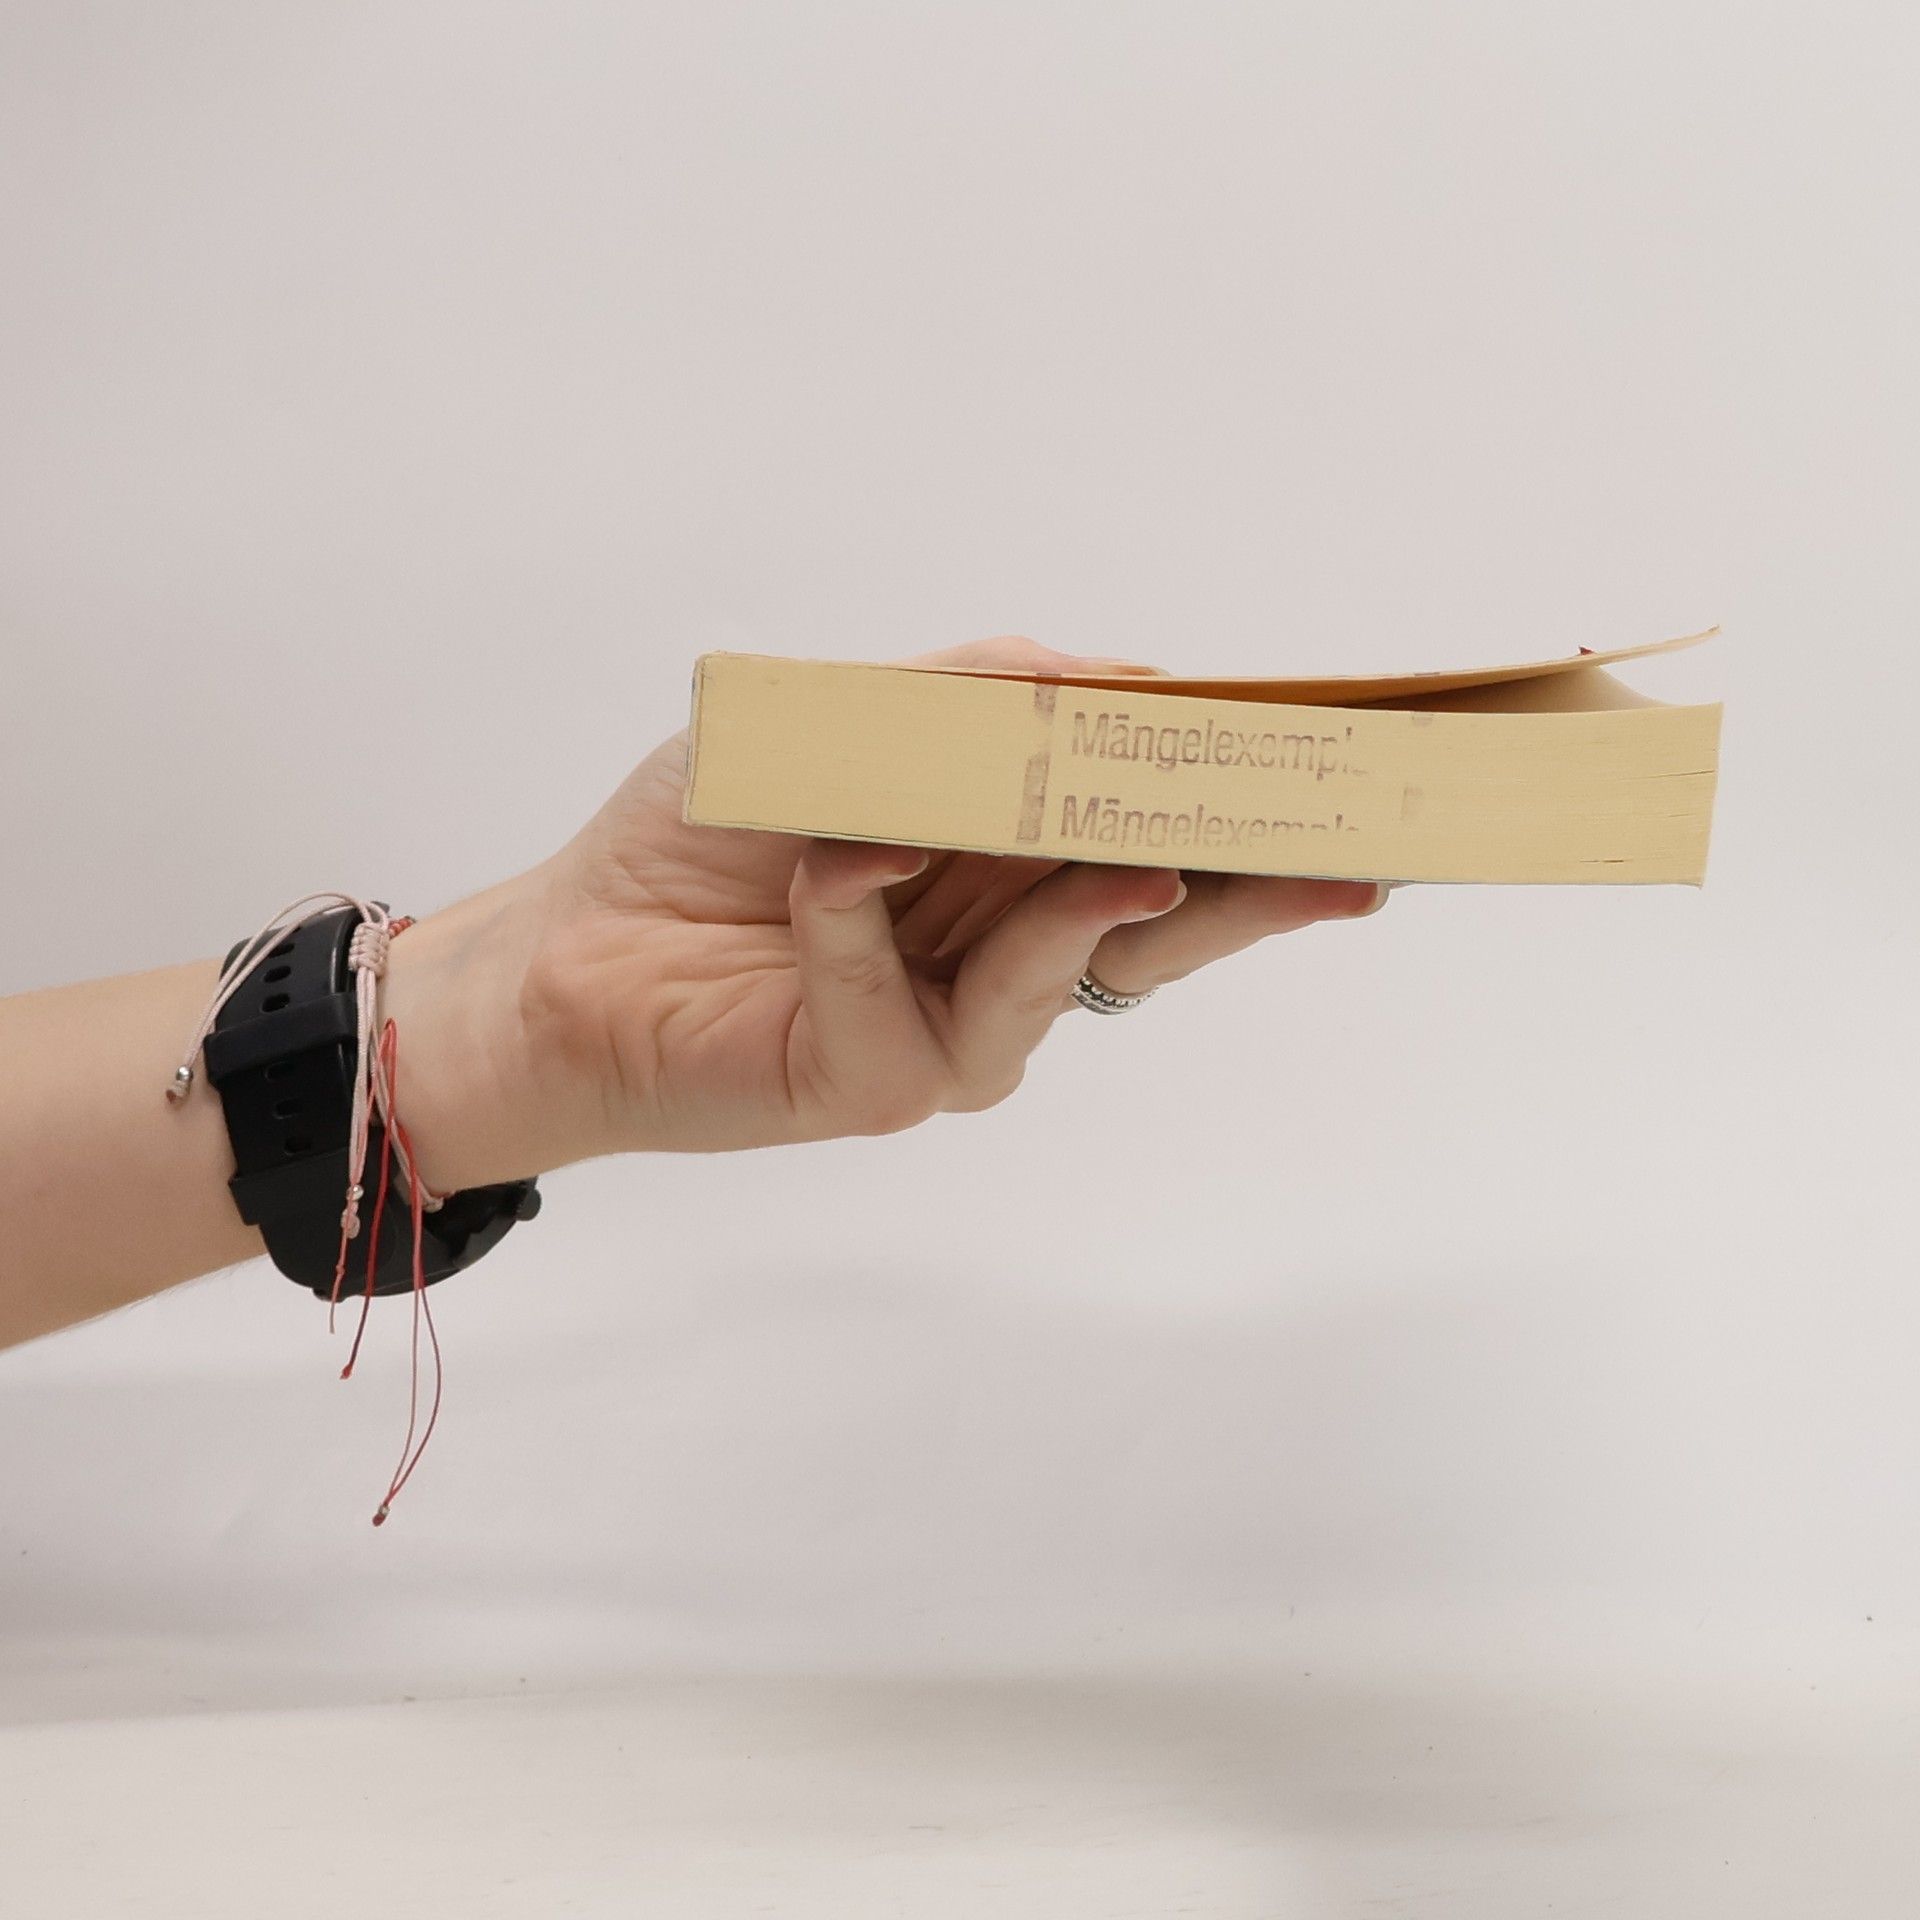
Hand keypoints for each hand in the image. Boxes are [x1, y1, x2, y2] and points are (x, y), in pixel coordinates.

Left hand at [386, 638, 1386, 1188]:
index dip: (1244, 819)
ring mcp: (953, 1030)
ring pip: (1062, 968)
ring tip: (1117, 857)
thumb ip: (976, 697)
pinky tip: (835, 866)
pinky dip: (870, 911)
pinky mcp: (885, 1081)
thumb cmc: (709, 834)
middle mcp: (1001, 956)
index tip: (1350, 787)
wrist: (569, 950)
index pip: (1153, 843)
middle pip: (1158, 931)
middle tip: (1352, 862)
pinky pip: (908, 995)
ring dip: (1075, 897)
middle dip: (1257, 894)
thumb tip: (1123, 674)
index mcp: (1008, 870)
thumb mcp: (844, 723)